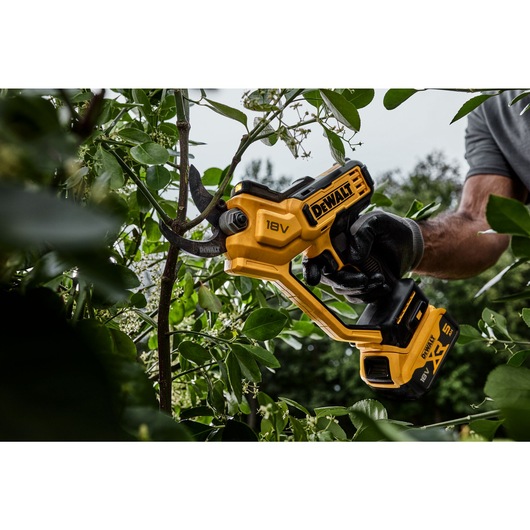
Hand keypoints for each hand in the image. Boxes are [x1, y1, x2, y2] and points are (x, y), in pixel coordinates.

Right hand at [303, 211, 423, 302]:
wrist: (409, 246)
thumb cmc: (391, 229)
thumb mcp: (378, 221)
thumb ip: (363, 232)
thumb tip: (352, 256)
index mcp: (335, 239)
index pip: (314, 254)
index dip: (311, 266)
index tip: (317, 275)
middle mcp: (337, 257)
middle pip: (327, 276)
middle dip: (344, 281)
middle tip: (363, 279)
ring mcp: (347, 272)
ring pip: (341, 289)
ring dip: (360, 289)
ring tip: (379, 279)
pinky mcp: (358, 285)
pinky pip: (356, 296)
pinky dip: (369, 294)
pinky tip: (382, 285)